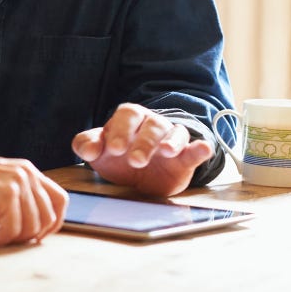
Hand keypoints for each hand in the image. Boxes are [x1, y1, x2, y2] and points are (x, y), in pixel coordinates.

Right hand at [0, 147, 67, 245]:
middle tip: (6, 237)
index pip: (60, 199)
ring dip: (11, 238)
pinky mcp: (5, 194)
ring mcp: (17, 182)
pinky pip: (13, 230)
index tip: (34, 235)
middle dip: (29, 235)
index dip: (52, 223)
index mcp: (27, 169)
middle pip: (48, 217)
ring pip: (32, 227)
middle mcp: (27, 173)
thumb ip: (16, 197)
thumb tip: (33, 227)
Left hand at [71, 103, 213, 197]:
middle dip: (144, 142)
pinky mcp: (185, 158)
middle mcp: (152, 126)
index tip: (112, 149)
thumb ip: (86, 145)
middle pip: (151, 125)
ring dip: (171, 142)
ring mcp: (171, 140)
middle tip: (135, 160)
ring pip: (174, 133)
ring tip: (167, 151)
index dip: (120, 130)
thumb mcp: (99, 153)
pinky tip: (204, 148)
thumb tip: (88, 149)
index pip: (127, 114)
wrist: (142, 176)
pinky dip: (201, 148)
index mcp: (129, 120)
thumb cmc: (118, 157)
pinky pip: (195, 149)